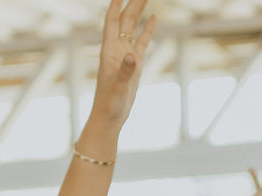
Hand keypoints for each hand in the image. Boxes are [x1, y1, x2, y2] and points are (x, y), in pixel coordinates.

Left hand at [88, 0, 155, 132]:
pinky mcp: (135, 64)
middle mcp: (117, 49)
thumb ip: (126, 70)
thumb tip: (133, 56)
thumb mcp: (119, 87)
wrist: (110, 117)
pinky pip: (142, 42)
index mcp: (109, 51)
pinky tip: (153, 18)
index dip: (116, 5)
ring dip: (138, 12)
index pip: (112, 21)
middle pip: (124, 20)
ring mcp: (126, 55)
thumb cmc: (109, 103)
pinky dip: (147, 29)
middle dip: (132, 4)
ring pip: (132, 28)